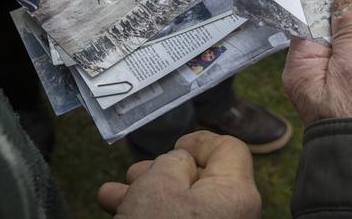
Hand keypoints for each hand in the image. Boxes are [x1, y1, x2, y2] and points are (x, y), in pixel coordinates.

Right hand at [97, 131, 260, 218]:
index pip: (230, 150)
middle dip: (163, 172)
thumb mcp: (159, 182)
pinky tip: (119, 211)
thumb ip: (174, 162)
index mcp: (237, 192)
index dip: (201, 141)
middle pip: (204, 179)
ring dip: (150, 195)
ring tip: (114, 194)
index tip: (176, 144)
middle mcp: (236, 216)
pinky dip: (154, 216)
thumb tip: (182, 163)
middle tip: (136, 172)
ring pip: (186, 205)